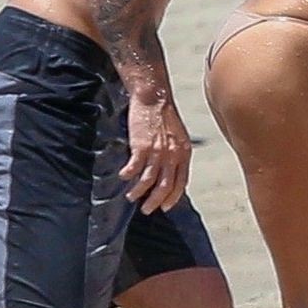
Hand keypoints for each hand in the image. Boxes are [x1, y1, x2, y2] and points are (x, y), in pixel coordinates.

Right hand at [120, 90, 191, 213]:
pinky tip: (123, 177)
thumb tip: (171, 171)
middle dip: (155, 202)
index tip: (165, 207)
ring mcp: (157, 152)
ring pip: (148, 181)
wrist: (154, 97)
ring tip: (131, 197)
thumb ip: (176, 154)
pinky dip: (128, 175)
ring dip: (139, 192)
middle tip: (146, 209)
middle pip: (164, 187)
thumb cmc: (164, 115)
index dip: (172, 198)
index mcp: (183, 154)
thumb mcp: (178, 137)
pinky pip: (134, 168)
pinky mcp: (141, 147)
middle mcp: (172, 156)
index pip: (181, 183)